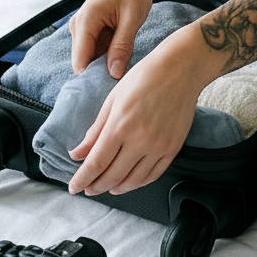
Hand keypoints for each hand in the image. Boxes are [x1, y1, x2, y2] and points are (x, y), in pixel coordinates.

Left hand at [67, 28, 209, 195]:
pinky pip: (154, 174)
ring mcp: (159, 145)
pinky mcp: (174, 147)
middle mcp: (141, 139)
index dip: (82, 180)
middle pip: (113, 176)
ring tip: (108, 187)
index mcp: (121, 125)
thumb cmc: (145, 77)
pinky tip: (131, 181)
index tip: (74, 187)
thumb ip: (96, 130)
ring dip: (117, 188)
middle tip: (88, 188)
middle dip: (96, 186)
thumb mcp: (113, 99)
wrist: (182, 68)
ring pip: (134, 180)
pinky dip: (139, 182)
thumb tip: (77, 153)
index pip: (96, 164)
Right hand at [70, 0, 154, 78]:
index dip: (92, 79)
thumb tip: (113, 74)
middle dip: (100, 73)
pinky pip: (97, 48)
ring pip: (92, 56)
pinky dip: (109, 54)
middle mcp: (78, 26)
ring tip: (125, 70)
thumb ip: (122, 46)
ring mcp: (84, 27)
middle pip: (84, 61)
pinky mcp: (92, 28)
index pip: (80, 62)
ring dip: (106, 63)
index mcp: (85, 22)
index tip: (109, 93)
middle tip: (122, 84)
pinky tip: (122, 58)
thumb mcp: (132, 18)